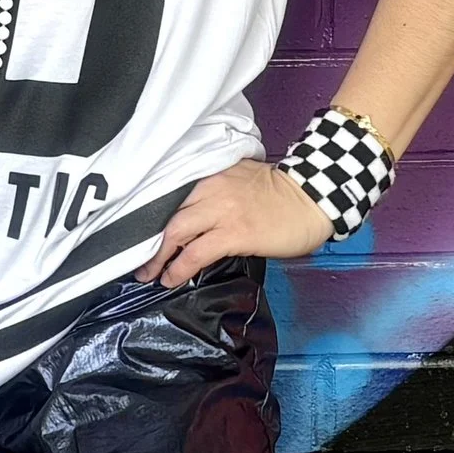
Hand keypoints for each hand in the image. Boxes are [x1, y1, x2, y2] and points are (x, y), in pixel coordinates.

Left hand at [138, 160, 332, 288]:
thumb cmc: (283, 192)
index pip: (172, 196)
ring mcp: (221, 211)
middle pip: (168, 215)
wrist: (313, 197)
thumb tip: (198, 215)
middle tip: (140, 261)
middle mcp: (211, 189)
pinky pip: (195, 253)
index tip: (143, 235)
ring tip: (151, 274)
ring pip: (176, 233)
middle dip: (149, 240)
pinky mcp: (234, 234)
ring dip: (158, 257)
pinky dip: (178, 267)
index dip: (154, 219)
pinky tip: (171, 278)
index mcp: (212, 174)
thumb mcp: (242, 180)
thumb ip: (217, 191)